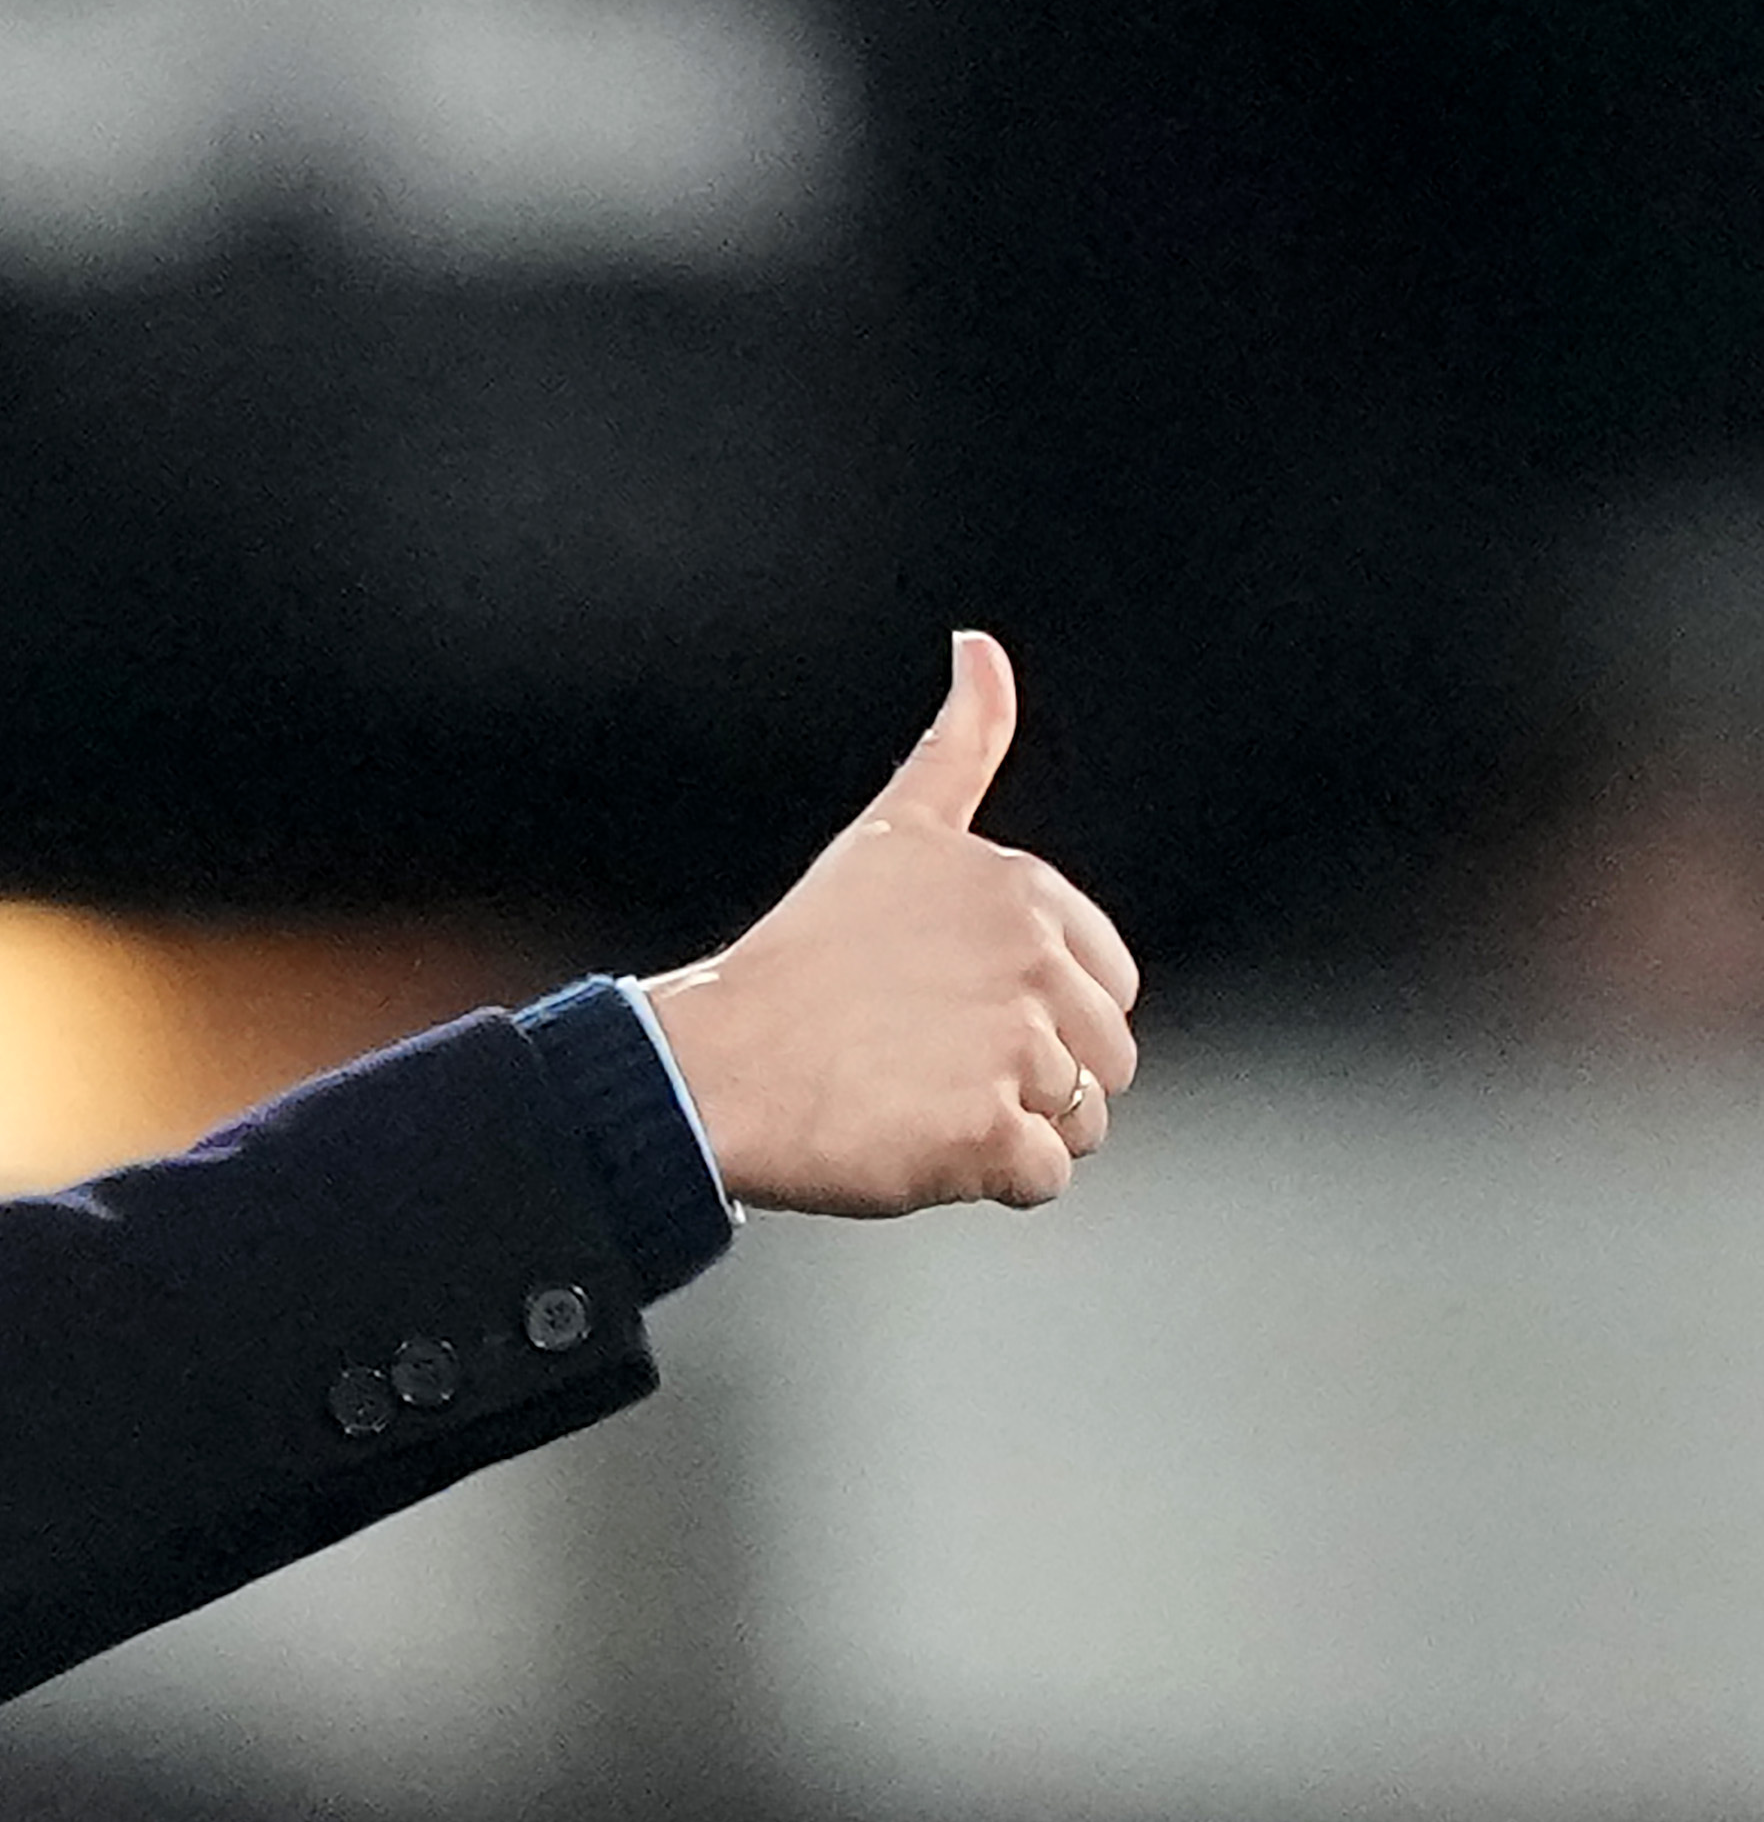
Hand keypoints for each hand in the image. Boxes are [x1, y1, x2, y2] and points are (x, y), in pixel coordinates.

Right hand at [643, 632, 1144, 1215]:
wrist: (715, 1064)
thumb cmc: (799, 959)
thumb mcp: (891, 833)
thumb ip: (963, 741)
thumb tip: (981, 643)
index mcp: (1023, 888)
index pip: (1106, 980)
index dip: (1032, 1007)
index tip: (944, 1003)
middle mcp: (1032, 959)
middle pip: (1106, 1055)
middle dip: (1033, 1073)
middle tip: (928, 1059)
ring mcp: (1016, 1048)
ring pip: (1083, 1120)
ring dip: (1012, 1127)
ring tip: (921, 1098)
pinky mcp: (994, 1132)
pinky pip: (1045, 1177)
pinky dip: (989, 1178)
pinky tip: (920, 1140)